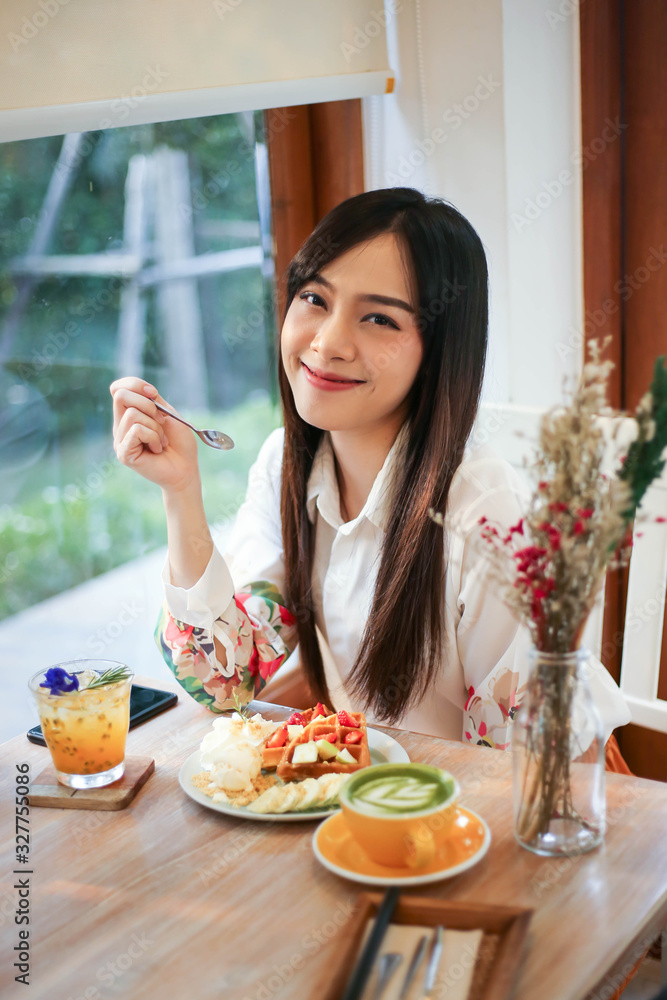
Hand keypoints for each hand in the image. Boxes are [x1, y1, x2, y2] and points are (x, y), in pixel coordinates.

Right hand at [110, 377, 199, 492]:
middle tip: (162, 423)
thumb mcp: (167, 414)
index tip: (154, 394)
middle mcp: (120, 426)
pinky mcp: (123, 453)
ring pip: (132, 414)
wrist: (186, 468)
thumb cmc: (179, 443)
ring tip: (162, 441)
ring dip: (155, 426)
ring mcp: (120, 440)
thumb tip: (142, 389)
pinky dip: (154, 437)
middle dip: (148, 405)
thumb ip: (152, 400)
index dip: (135, 384)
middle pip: (120, 396)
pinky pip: (136, 430)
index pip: (118, 388)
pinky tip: (157, 449)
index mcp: (129, 414)